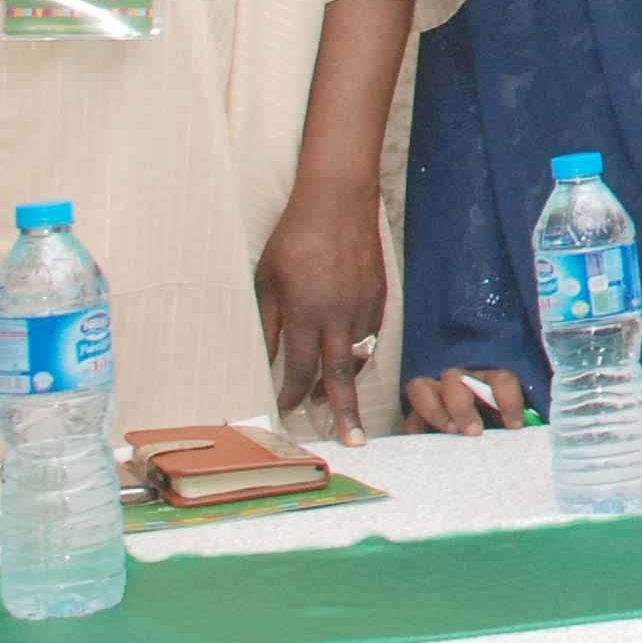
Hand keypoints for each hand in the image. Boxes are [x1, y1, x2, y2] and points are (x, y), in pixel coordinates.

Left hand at [253, 171, 389, 447]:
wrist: (338, 199)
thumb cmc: (294, 237)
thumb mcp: (266, 280)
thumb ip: (267, 323)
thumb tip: (262, 359)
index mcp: (305, 313)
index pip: (299, 369)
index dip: (290, 395)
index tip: (284, 411)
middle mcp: (338, 316)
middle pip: (339, 377)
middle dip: (344, 414)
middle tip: (353, 442)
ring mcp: (363, 306)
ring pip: (358, 356)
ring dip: (348, 383)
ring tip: (339, 404)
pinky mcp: (379, 295)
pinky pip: (371, 333)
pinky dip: (361, 351)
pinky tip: (351, 357)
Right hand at [404, 367, 526, 435]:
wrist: (472, 442)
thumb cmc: (496, 427)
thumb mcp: (508, 422)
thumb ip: (514, 423)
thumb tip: (529, 431)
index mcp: (489, 380)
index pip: (501, 380)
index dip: (509, 401)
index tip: (515, 426)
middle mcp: (459, 381)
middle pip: (456, 379)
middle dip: (463, 405)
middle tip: (474, 431)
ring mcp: (432, 393)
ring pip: (422, 387)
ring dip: (435, 411)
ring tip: (449, 433)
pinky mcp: (415, 414)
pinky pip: (409, 418)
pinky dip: (415, 431)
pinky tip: (426, 445)